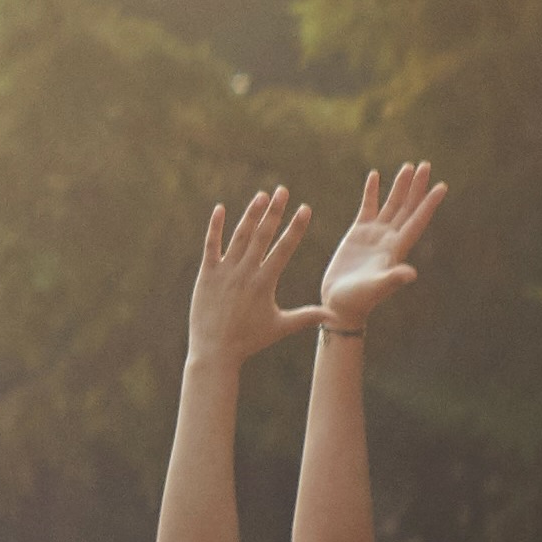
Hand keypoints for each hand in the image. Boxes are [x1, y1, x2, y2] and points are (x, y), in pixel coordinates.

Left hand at [182, 186, 320, 375]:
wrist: (214, 351)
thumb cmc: (250, 340)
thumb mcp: (281, 327)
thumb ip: (307, 316)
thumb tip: (335, 315)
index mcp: (265, 282)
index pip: (284, 248)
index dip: (295, 227)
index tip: (305, 208)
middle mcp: (245, 273)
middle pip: (262, 235)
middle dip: (274, 211)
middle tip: (283, 190)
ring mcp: (224, 272)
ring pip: (239, 237)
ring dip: (250, 214)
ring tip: (261, 195)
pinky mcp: (206, 275)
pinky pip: (211, 246)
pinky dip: (215, 227)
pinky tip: (220, 208)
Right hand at [317, 162, 444, 338]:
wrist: (340, 304)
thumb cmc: (358, 300)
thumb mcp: (375, 288)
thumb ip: (392, 279)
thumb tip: (411, 274)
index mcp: (397, 248)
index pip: (417, 221)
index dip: (429, 203)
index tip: (442, 186)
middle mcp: (390, 238)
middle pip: (408, 207)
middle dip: (417, 186)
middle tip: (426, 165)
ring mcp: (374, 234)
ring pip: (391, 204)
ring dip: (400, 186)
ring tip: (408, 166)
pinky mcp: (357, 233)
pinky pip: (367, 207)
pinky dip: (371, 191)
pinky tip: (375, 175)